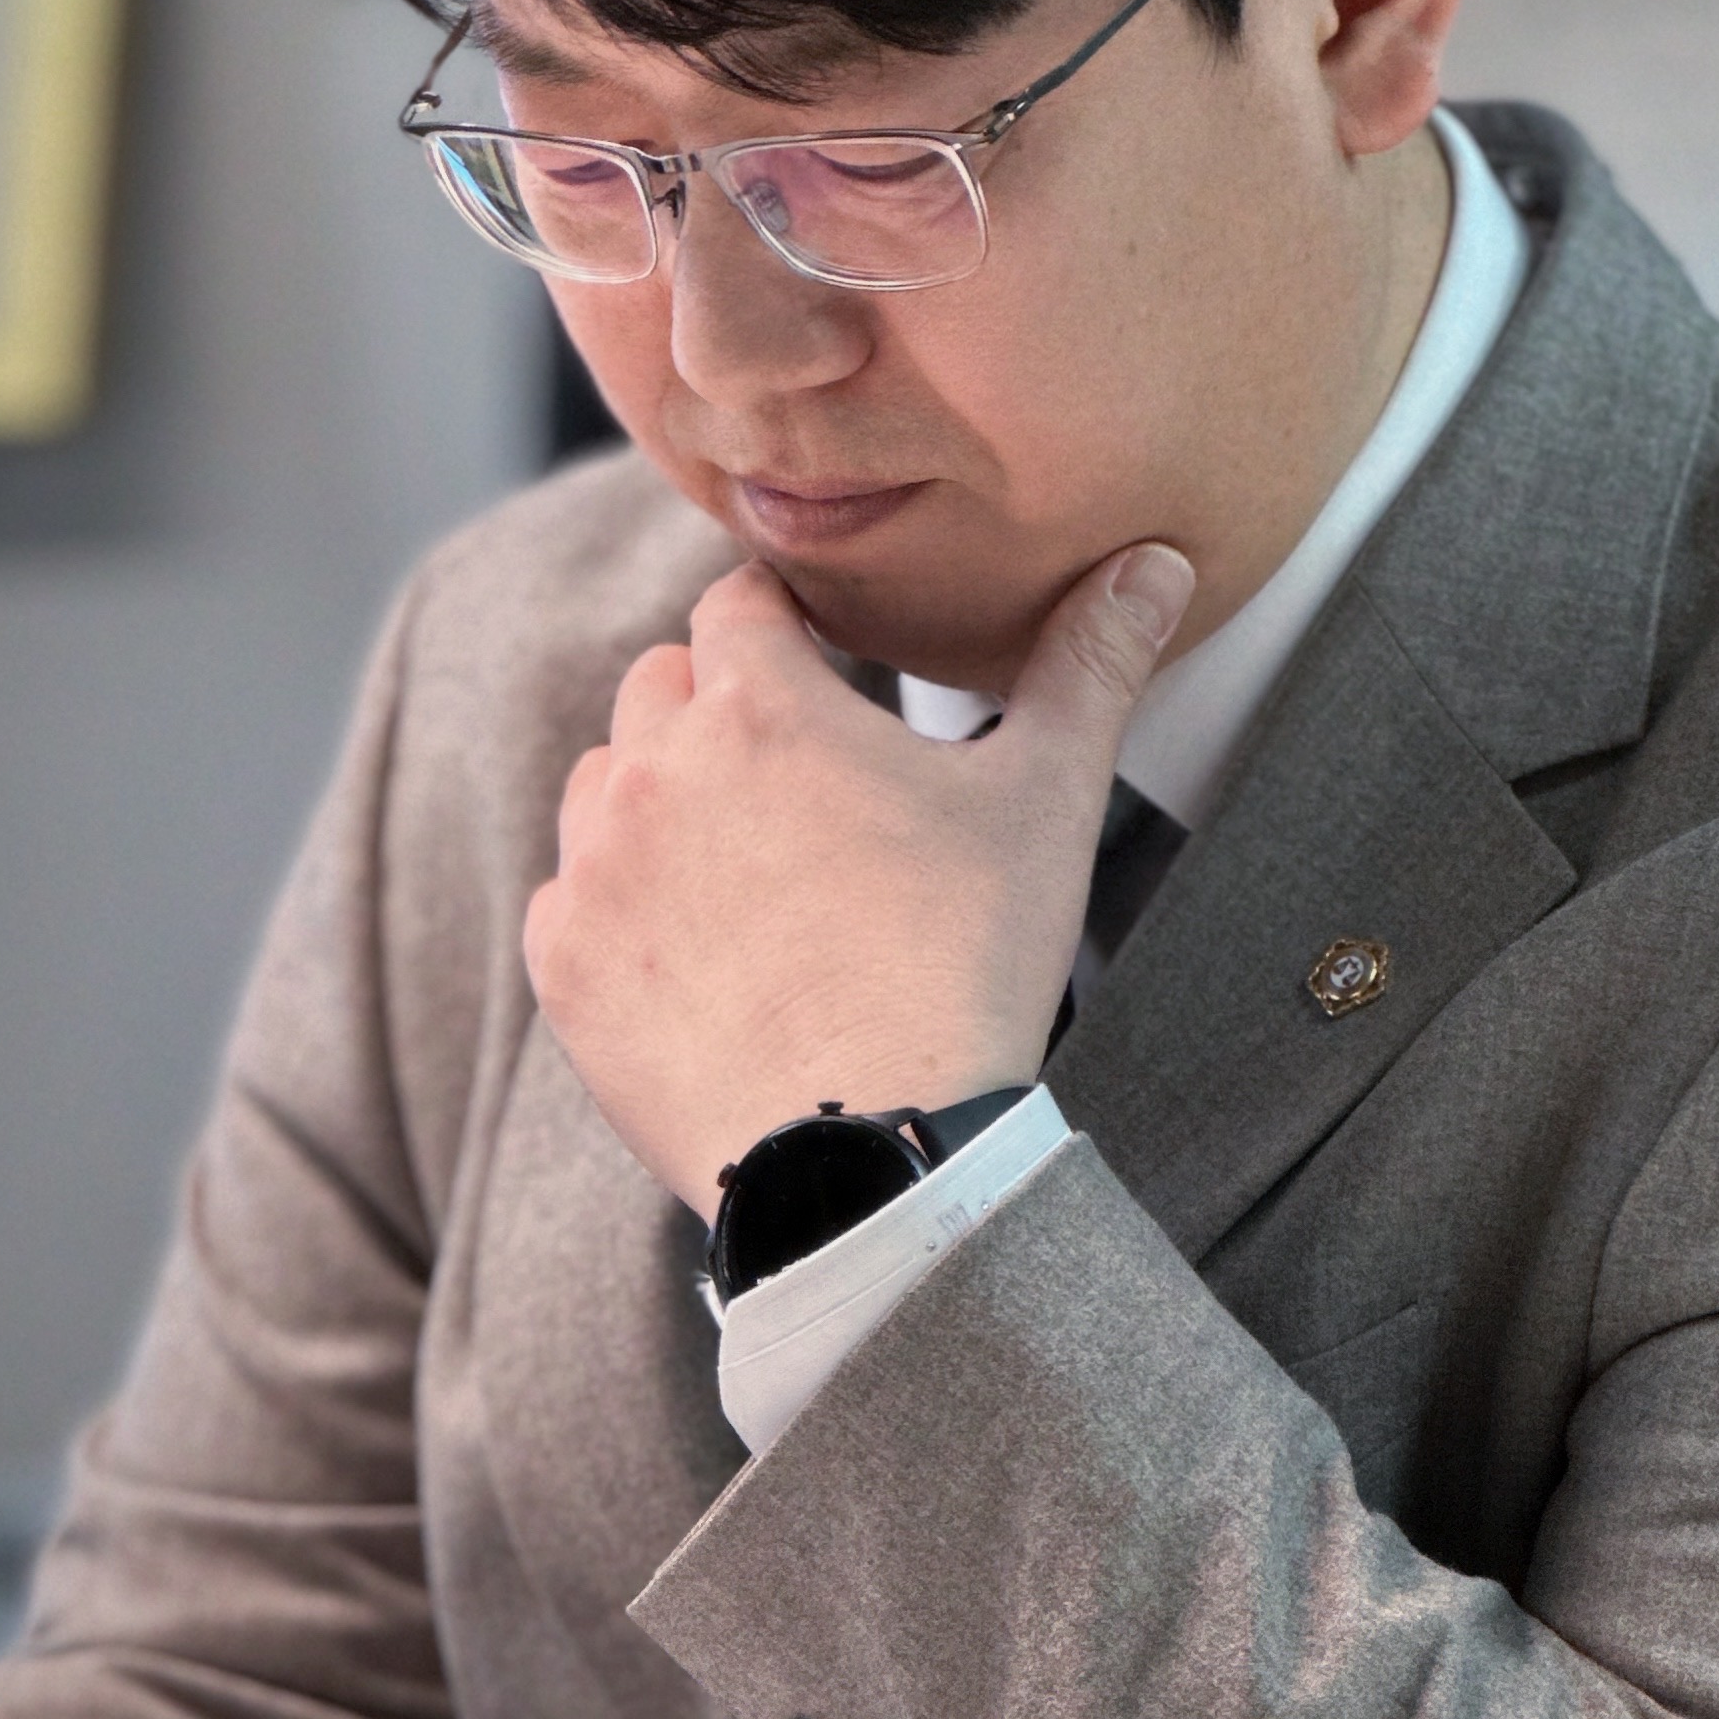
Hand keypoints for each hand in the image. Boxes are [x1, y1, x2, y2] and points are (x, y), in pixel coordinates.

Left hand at [526, 542, 1194, 1216]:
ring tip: (744, 874)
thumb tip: (1154, 564)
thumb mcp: (1044, 804)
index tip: (816, 664)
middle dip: (716, 711)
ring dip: (656, 803)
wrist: (872, 1155)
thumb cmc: (963, 970)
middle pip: (659, 686)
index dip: (779, 626)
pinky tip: (694, 954)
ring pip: (601, 786)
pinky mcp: (564, 967)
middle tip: (792, 784)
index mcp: (758, 706)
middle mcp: (652, 771)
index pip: (737, 604)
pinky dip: (616, 911)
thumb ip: (1086, 666)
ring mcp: (594, 871)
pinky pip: (566, 899)